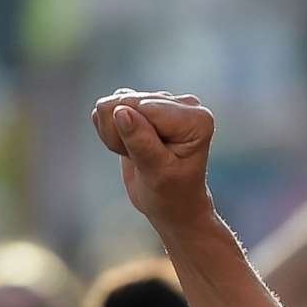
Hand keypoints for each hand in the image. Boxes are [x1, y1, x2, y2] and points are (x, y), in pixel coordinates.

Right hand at [92, 90, 216, 233]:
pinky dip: (112, 131)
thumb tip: (120, 111)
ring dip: (116, 134)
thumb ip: (141, 142)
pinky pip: (109, 108)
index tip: (148, 161)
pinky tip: (129, 146)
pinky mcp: (144, 105)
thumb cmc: (172, 193)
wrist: (172, 204)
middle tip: (142, 160)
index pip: (144, 108)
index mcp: (197, 118)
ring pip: (113, 104)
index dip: (133, 135)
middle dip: (122, 134)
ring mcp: (163, 102)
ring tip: (137, 155)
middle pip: (126, 102)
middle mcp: (183, 104)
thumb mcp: (158, 173)